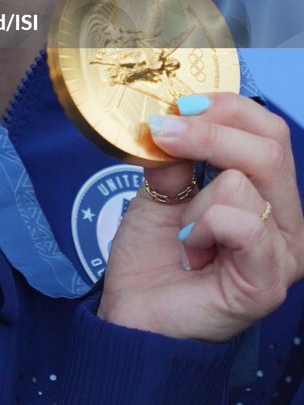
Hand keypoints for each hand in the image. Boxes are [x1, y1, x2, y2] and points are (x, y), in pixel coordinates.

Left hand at [98, 93, 303, 341]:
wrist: (135, 315)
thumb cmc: (155, 256)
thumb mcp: (160, 188)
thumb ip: (176, 156)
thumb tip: (175, 120)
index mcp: (267, 193)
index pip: (269, 130)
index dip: (227, 108)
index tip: (180, 105)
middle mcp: (286, 221)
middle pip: (268, 148)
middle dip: (207, 133)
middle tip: (164, 135)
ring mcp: (282, 253)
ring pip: (242, 183)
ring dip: (195, 201)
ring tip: (184, 231)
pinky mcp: (268, 282)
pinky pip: (244, 225)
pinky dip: (205, 225)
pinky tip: (192, 247)